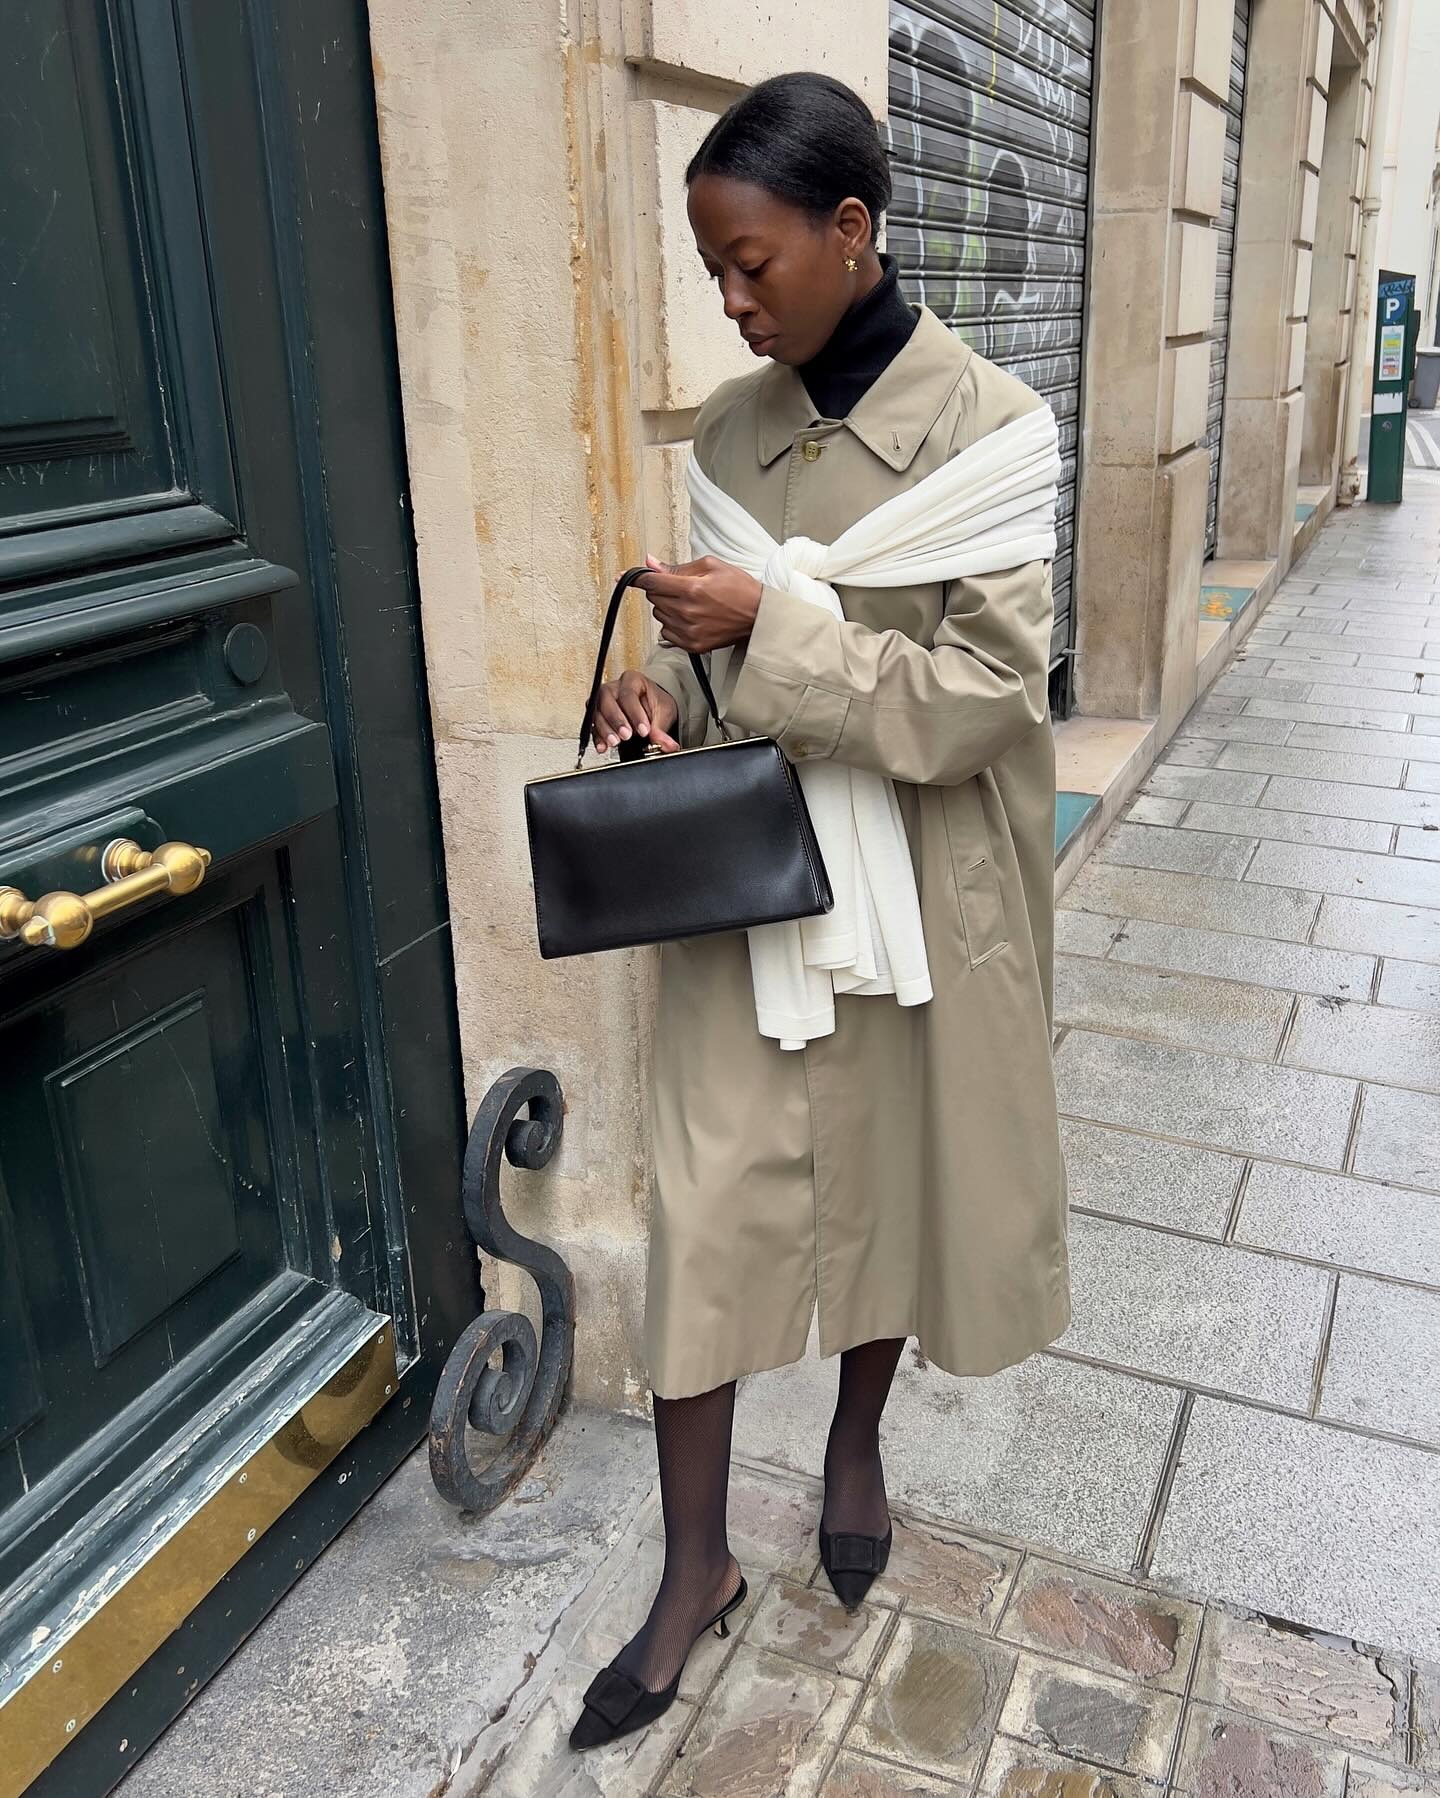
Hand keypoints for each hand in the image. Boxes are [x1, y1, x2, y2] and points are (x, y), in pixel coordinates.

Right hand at [592, 670, 680, 754]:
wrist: (651, 709)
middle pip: (607, 700)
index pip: (628, 694)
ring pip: (597, 712)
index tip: (644, 731)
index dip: (635, 714)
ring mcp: (603, 701)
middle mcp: (614, 688)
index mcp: (632, 680)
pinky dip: (598, 738)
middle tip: (626, 735)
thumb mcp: (664, 713)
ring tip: (615, 742)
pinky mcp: (598, 716)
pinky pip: (593, 726)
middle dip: (616, 720)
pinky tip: (603, 746)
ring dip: (605, 729)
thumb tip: (667, 745)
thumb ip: (661, 730)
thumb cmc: (655, 704)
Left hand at [635, 554, 761, 652]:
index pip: (651, 582)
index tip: (624, 577)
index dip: (637, 578)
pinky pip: (666, 633)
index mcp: (692, 589)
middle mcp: (688, 612)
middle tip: (682, 588)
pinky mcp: (692, 645)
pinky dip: (673, 624)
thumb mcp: (711, 566)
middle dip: (662, 590)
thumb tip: (651, 563)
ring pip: (659, 615)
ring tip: (691, 604)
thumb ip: (677, 567)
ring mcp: (689, 631)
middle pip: (653, 598)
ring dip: (668, 607)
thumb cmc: (739, 589)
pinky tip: (691, 618)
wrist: (758, 616)